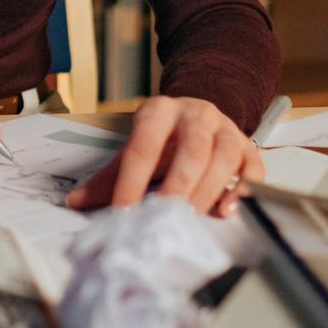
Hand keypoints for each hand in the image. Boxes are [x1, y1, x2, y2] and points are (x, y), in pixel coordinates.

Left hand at [65, 95, 264, 216]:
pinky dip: (240, 192)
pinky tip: (225, 210)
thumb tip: (76, 201)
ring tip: (190, 215)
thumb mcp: (136, 150)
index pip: (144, 146)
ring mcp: (226, 129)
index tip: (124, 210)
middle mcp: (196, 115)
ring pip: (223, 158)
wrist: (199, 116)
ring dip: (206, 191)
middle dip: (177, 185)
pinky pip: (251, 170)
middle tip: (165, 215)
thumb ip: (110, 177)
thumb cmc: (164, 140)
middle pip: (191, 150)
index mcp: (160, 111)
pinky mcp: (248, 148)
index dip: (132, 180)